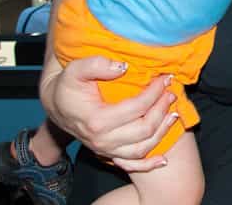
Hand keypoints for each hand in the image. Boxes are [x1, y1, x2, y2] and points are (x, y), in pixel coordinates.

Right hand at [40, 55, 177, 171]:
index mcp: (97, 120)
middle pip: (144, 129)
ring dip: (162, 132)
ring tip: (174, 113)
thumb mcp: (76, 69)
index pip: (137, 108)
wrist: (56, 105)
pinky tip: (163, 159)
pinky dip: (149, 165)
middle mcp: (102, 140)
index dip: (154, 93)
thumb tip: (123, 67)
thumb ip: (97, 65)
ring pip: (142, 148)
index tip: (165, 79)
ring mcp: (106, 150)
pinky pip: (131, 166)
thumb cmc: (68, 86)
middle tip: (171, 92)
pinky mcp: (108, 154)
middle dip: (162, 109)